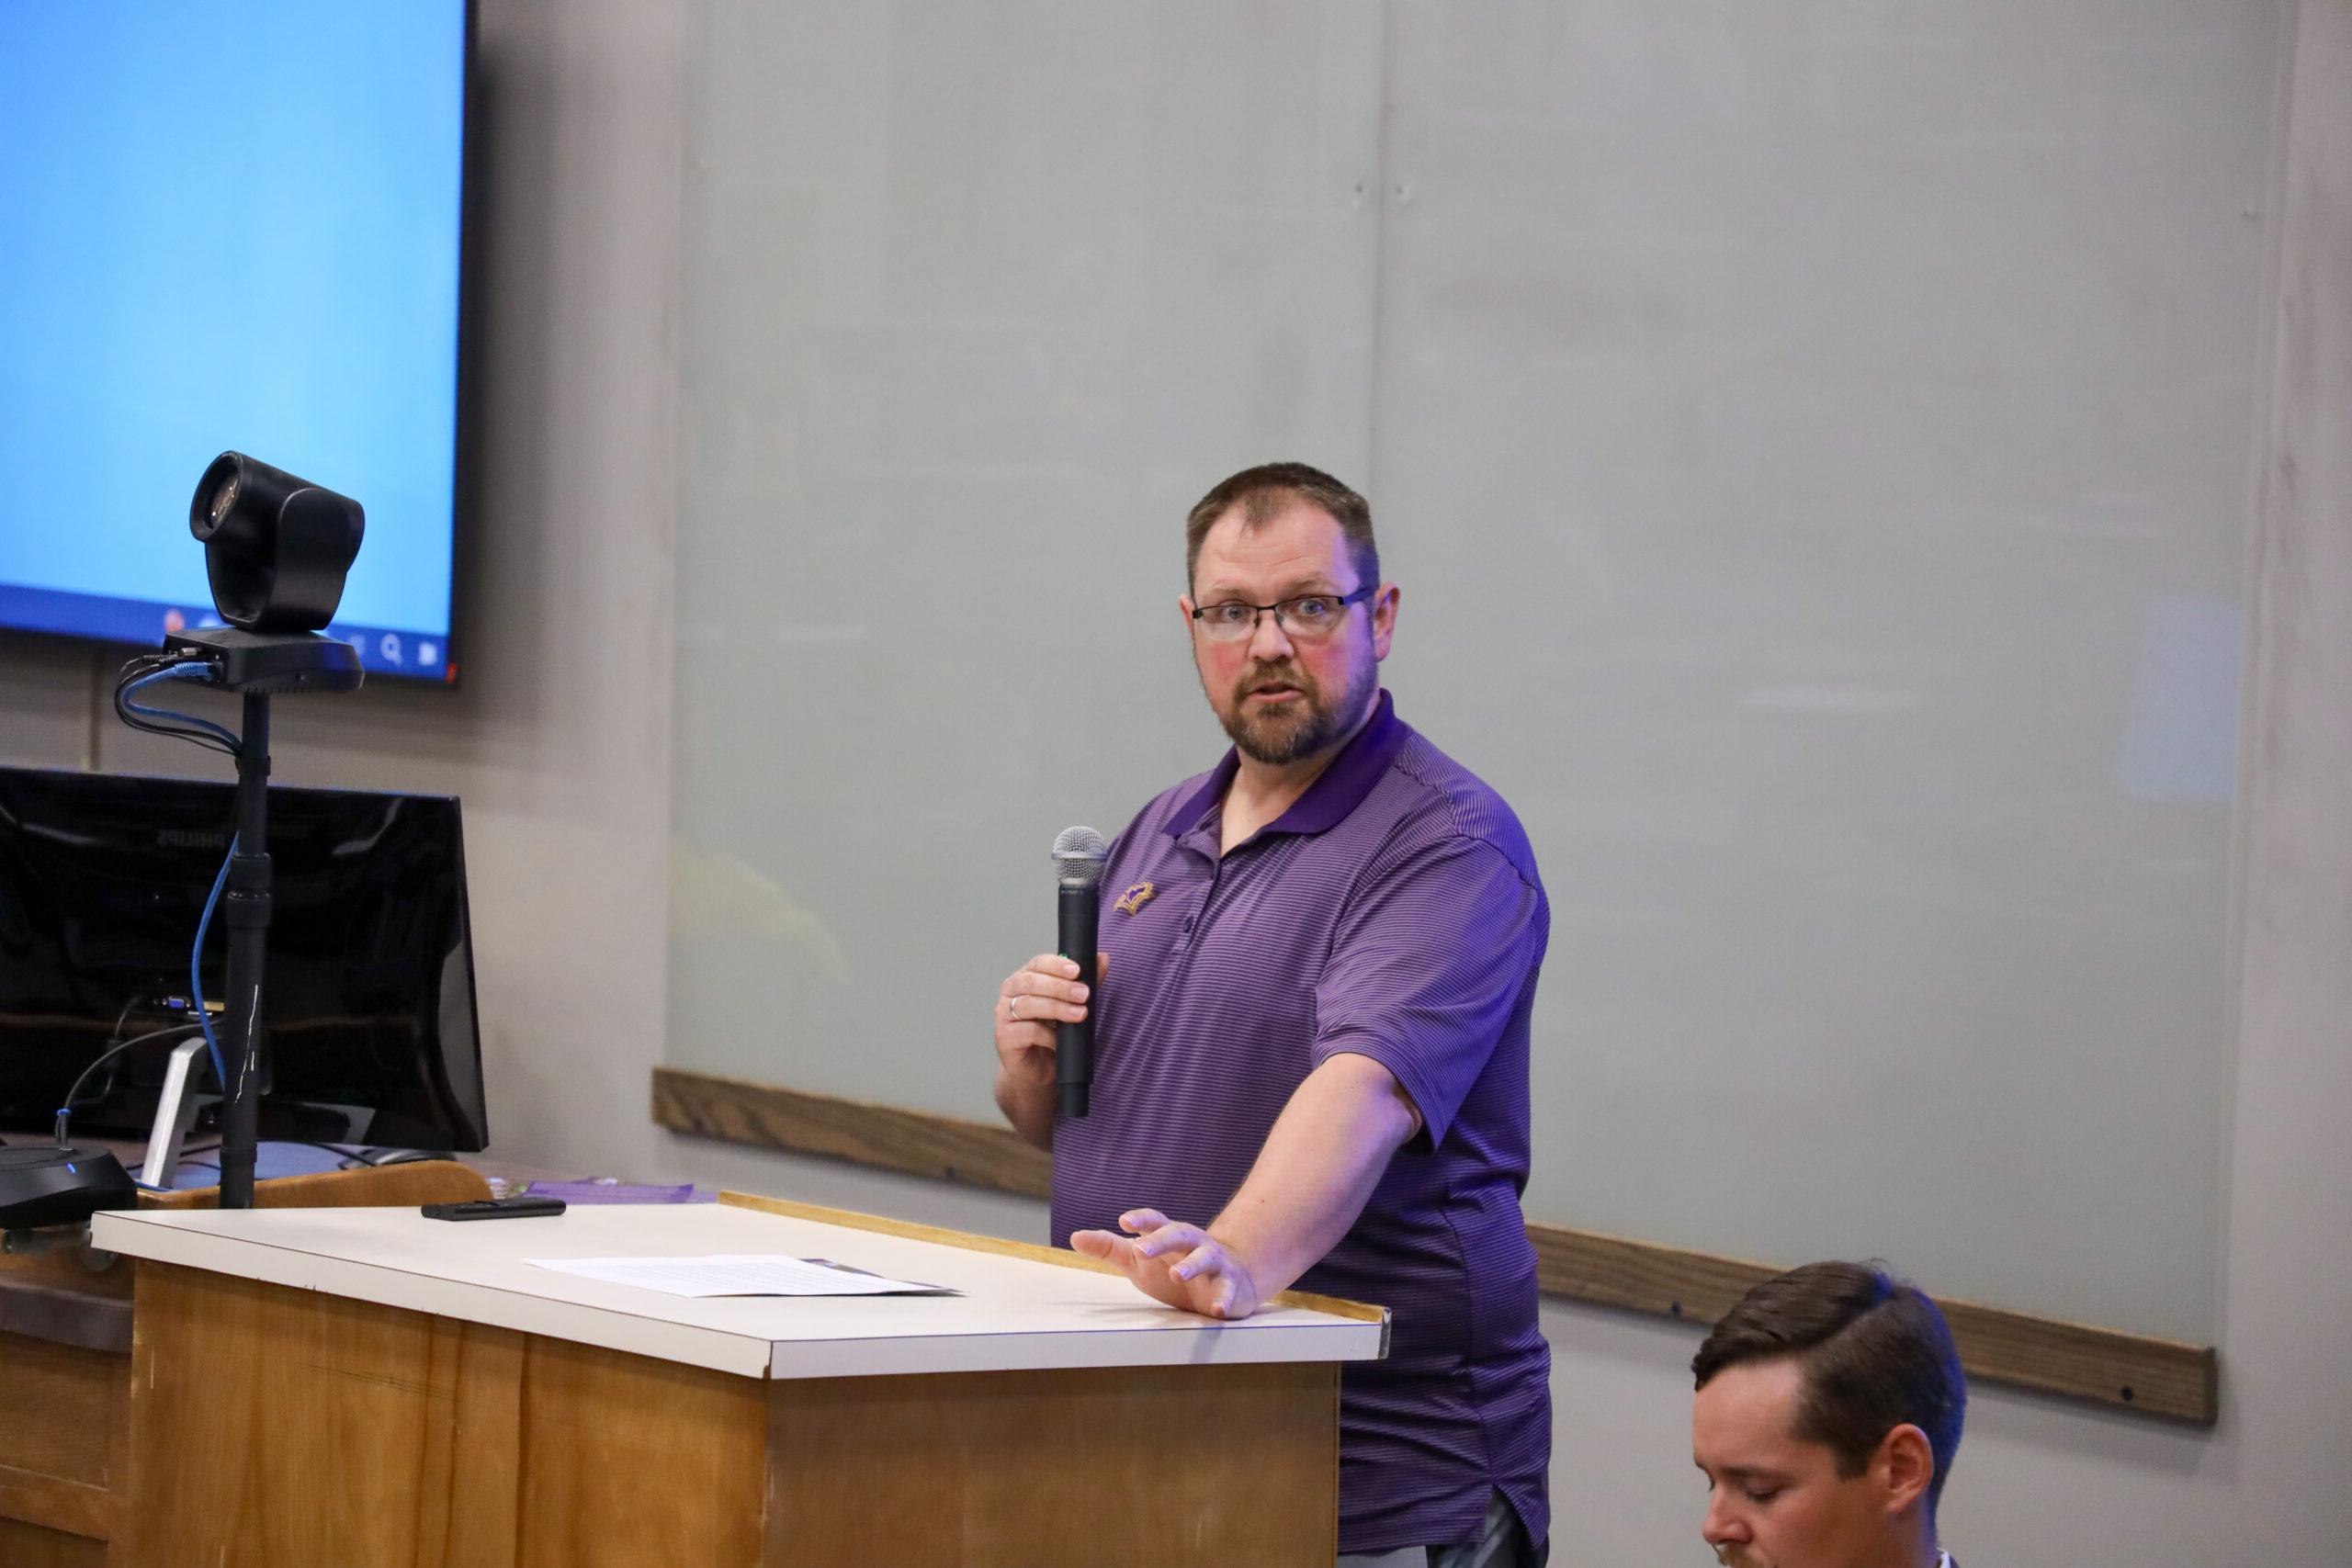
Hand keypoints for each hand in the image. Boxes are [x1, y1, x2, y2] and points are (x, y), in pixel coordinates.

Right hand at [993, 951, 1102, 1089]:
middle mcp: (1010, 993)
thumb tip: (1103, 959)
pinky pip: (1026, 1031)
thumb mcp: (1072, 1004)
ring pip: (1028, 1004)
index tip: (1077, 971)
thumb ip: (1086, 981)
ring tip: (1079, 1015)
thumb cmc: (1052, 1032)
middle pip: (1031, 981)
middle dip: (1060, 987)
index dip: (1056, 965)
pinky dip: (1047, 1035)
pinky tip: (1060, 1040)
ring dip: (1057, 1008)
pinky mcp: (1004, 1037)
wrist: (1038, 1069)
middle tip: (1084, 994)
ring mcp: (1004, 1015)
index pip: (1037, 963)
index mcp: (1025, 978)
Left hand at [1070, 1208, 1264, 1319]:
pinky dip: (1224, 1299)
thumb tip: (1075, 1236)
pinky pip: (1228, 1292)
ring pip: (1205, 1259)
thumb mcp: (1139, 1260)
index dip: (1142, 1219)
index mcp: (1170, 1236)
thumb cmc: (1174, 1267)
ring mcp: (1215, 1264)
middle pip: (1178, 1235)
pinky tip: (1216, 1308)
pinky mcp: (1230, 1287)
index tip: (1124, 1222)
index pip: (1155, 1221)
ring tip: (1176, 1273)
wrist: (1230, 1279)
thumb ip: (1109, 1248)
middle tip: (1140, 1249)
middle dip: (1160, 1240)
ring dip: (1191, 1265)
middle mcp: (1194, 1244)